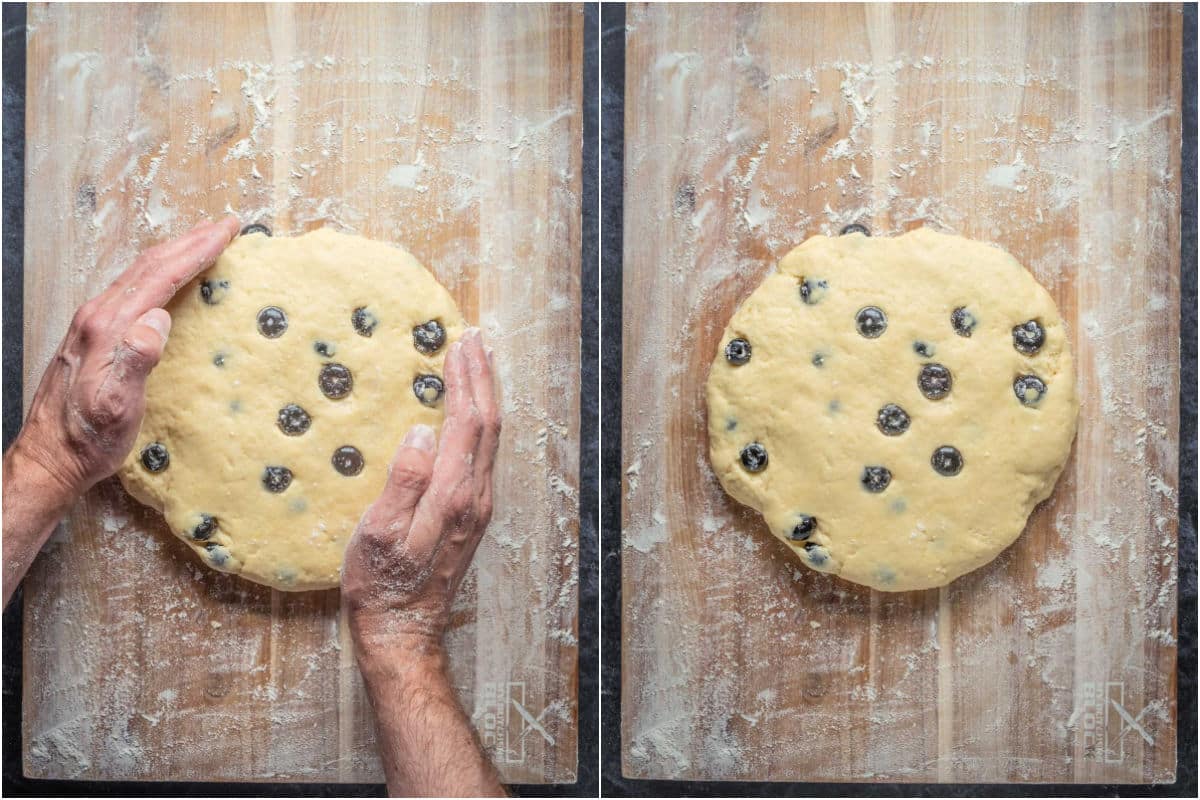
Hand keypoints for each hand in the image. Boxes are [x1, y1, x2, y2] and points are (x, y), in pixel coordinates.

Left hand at [13, 217, 240, 496]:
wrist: (48, 459)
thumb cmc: (86, 440)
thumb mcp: (116, 408)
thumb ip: (135, 360)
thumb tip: (158, 319)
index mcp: (106, 328)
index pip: (158, 276)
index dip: (196, 251)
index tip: (226, 232)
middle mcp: (96, 318)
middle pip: (148, 266)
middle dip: (189, 242)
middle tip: (224, 226)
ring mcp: (91, 325)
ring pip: (139, 275)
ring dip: (174, 254)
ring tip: (202, 244)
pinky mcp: (92, 337)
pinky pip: (132, 291)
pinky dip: (159, 274)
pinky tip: (169, 281)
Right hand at [342, 328, 500, 654]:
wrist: (403, 632)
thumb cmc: (381, 585)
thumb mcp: (378, 533)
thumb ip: (403, 481)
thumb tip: (422, 432)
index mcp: (453, 495)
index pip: (467, 423)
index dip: (465, 380)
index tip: (459, 344)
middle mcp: (475, 498)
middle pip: (488, 424)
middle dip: (482, 377)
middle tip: (475, 339)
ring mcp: (478, 507)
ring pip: (491, 439)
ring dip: (485, 396)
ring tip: (478, 364)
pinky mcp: (472, 516)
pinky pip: (484, 455)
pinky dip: (480, 423)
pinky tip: (469, 414)